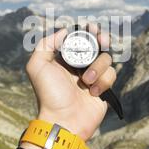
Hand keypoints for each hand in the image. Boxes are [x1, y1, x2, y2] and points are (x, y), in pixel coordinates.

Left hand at [25, 27, 115, 141]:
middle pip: (98, 44)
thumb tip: (64, 32)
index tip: (91, 28)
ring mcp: (93, 76)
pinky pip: (111, 74)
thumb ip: (45, 44)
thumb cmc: (49, 95)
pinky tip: (92, 92)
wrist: (64, 120)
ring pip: (106, 59)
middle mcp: (80, 65)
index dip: (87, 31)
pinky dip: (103, 82)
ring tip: (86, 81)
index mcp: (66, 58)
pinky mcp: (104, 87)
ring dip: (97, 67)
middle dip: (102, 38)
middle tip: (102, 39)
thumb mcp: (37, 66)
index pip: (80, 38)